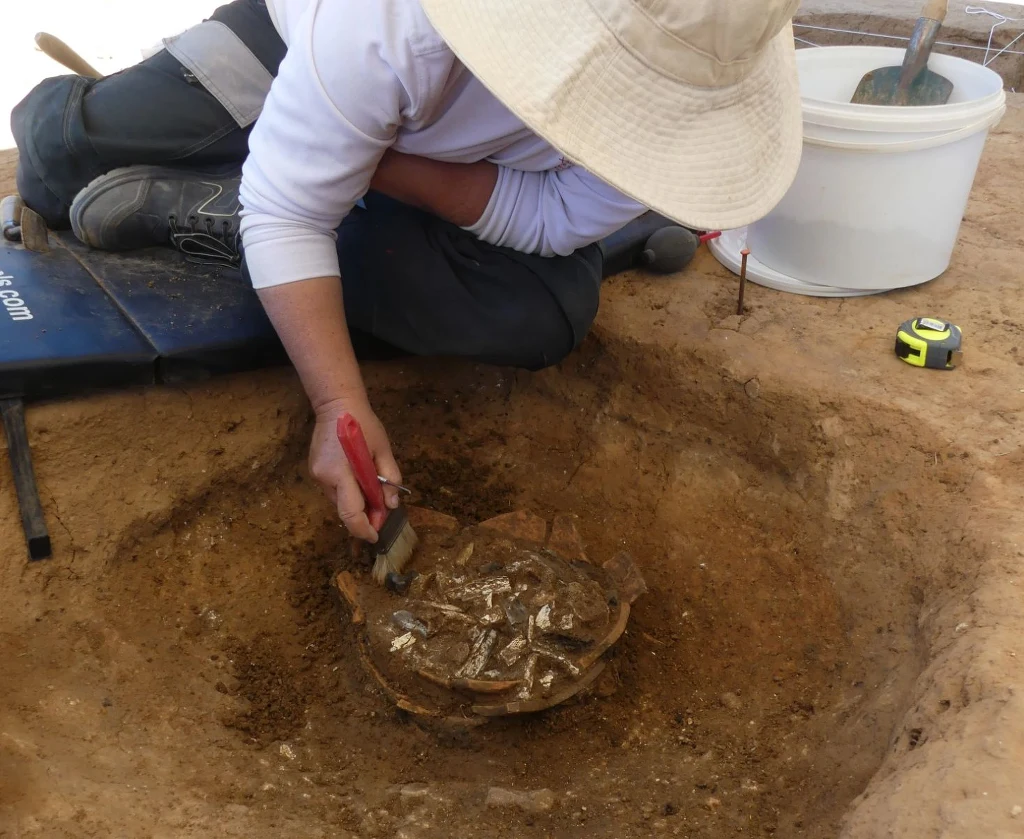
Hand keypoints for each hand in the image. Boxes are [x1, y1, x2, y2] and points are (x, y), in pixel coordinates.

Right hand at [309, 396, 401, 541]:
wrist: (337, 404)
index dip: (364, 529)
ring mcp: (316, 475)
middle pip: (344, 510)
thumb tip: (391, 505)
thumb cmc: (364, 425)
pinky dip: (347, 493)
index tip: (376, 536)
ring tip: (371, 491)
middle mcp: (325, 478)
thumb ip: (389, 478)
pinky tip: (358, 481)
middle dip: (363, 518)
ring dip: (355, 504)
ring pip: (338, 502)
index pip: (350, 512)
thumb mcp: (383, 450)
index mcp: (341, 473)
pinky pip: (333, 491)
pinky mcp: (314, 471)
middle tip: (380, 513)